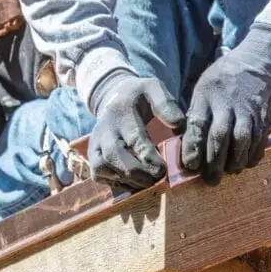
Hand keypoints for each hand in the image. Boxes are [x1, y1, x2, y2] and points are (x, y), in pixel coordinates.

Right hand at [88, 71, 185, 188]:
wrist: (113, 98)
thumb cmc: (138, 98)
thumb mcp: (153, 89)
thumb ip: (166, 104)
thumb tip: (178, 124)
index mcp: (121, 114)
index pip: (133, 139)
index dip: (148, 158)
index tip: (163, 169)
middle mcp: (104, 130)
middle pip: (112, 156)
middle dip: (136, 173)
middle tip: (157, 178)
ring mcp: (94, 144)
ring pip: (102, 168)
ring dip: (126, 180)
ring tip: (148, 181)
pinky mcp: (92, 157)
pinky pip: (98, 175)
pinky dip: (116, 183)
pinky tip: (134, 181)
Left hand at [181, 24, 270, 185]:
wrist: (259, 59)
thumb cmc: (224, 78)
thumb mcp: (203, 87)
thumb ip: (196, 113)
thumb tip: (185, 143)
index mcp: (206, 96)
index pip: (197, 125)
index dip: (193, 147)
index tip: (189, 166)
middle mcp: (227, 104)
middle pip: (219, 137)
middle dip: (214, 162)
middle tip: (210, 180)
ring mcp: (247, 109)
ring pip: (241, 141)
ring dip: (235, 161)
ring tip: (229, 173)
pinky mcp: (263, 115)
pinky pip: (259, 139)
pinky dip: (253, 154)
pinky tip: (247, 164)